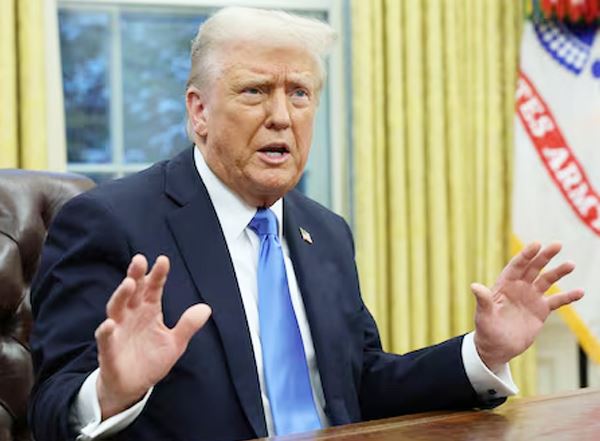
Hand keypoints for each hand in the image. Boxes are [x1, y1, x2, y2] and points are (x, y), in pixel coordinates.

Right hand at [95, 254, 210, 418]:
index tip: (163, 260)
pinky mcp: (108, 350)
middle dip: (136, 276)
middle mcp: (131, 315)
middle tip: (140, 260)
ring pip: (116, 309)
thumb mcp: (175, 343)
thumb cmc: (151, 360)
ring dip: (121, 296)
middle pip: (133, 292)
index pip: (153, 288)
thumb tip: (206, 308)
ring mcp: (118, 330)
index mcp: (149, 310)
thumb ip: (188, 325)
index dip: (158, 275)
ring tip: (129, 283)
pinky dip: (106, 331)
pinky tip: (109, 324)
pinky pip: (106, 338)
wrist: (133, 386)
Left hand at [472, 242, 582, 370]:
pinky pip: (557, 301)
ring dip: (558, 272)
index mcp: (504, 285)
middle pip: (533, 268)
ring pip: (546, 281)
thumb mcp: (483, 316)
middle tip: (557, 245)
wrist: (497, 348)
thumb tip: (474, 286)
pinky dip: (568, 297)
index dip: (526, 255)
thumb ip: (483, 300)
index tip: (536, 245)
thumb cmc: (486, 330)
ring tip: (570, 264)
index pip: (516, 266)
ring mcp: (530, 297)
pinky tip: (580, 292)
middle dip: (544, 256)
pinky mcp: (541, 310)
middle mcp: (518, 287)